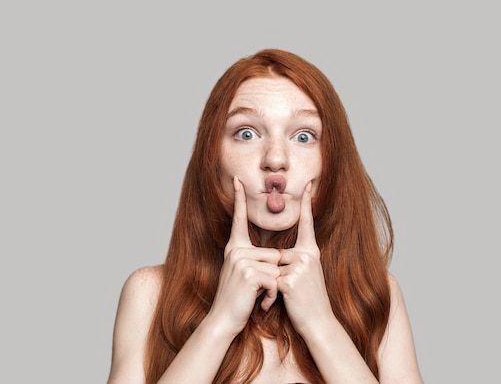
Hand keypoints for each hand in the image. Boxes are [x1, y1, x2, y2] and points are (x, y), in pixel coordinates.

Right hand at [208, 176, 280, 335]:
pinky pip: (274, 280)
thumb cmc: (239, 299)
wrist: (224, 320)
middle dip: (273, 276)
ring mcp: (241, 261)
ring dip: (273, 288)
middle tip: (257, 292)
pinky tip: (260, 304)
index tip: (238, 179)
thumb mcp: (245, 274)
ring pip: (277, 268)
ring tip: (258, 297)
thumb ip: (255, 260)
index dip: (239, 199)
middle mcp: (236, 250)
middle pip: (274, 254)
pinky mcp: (249, 273)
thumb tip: (276, 256)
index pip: (239, 219)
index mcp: (235, 248)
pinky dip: (272, 295)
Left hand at [277, 182, 334, 335]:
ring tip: (293, 298)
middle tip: (296, 292)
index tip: (308, 184)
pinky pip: (270, 281)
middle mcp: (307, 255)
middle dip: (278, 275)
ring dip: (274, 286)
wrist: (319, 322)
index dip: (307, 204)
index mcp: (311, 251)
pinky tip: (288, 302)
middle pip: (278, 255)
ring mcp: (299, 267)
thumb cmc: (308, 299)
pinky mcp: (289, 280)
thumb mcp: (306, 274)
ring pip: (272, 269)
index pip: (307, 224)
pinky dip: (272, 294)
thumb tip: (278, 255)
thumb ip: (295, 260)